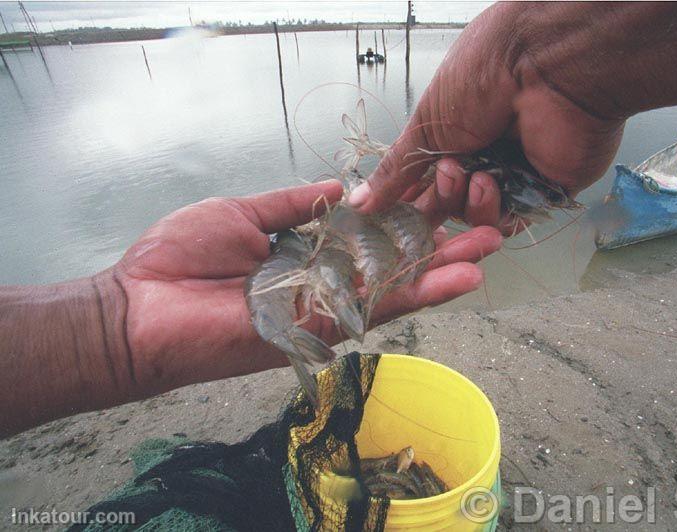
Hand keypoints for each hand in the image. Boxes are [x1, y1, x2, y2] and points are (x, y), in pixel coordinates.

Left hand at [113, 180, 500, 396]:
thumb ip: (293, 204)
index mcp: (306, 255)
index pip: (368, 238)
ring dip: (443, 271)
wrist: (138, 309)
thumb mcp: (243, 214)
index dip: (407, 222)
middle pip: (392, 266)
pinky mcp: (317, 330)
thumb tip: (340, 188)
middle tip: (490, 229)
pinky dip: (416, 294)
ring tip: (489, 252)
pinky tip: (454, 279)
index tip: (446, 202)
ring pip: (395, 289)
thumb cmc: (179, 259)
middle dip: (439, 248)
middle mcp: (323, 285)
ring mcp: (324, 310)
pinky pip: (373, 310)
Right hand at [346, 3, 626, 221]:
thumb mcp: (426, 123)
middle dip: (438, 197)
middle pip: (447, 203)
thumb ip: (395, 170)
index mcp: (453, 134)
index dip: (407, 199)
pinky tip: (493, 184)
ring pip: (474, 215)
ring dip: (465, 199)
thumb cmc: (483, 76)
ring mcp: (513, 174)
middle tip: (445, 175)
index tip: (388, 214)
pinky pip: (508, 222)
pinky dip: (494, 210)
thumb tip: (359, 203)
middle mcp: (483, 154)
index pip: (422, 181)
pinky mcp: (542, 192)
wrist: (545, 66)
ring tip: (472, 172)